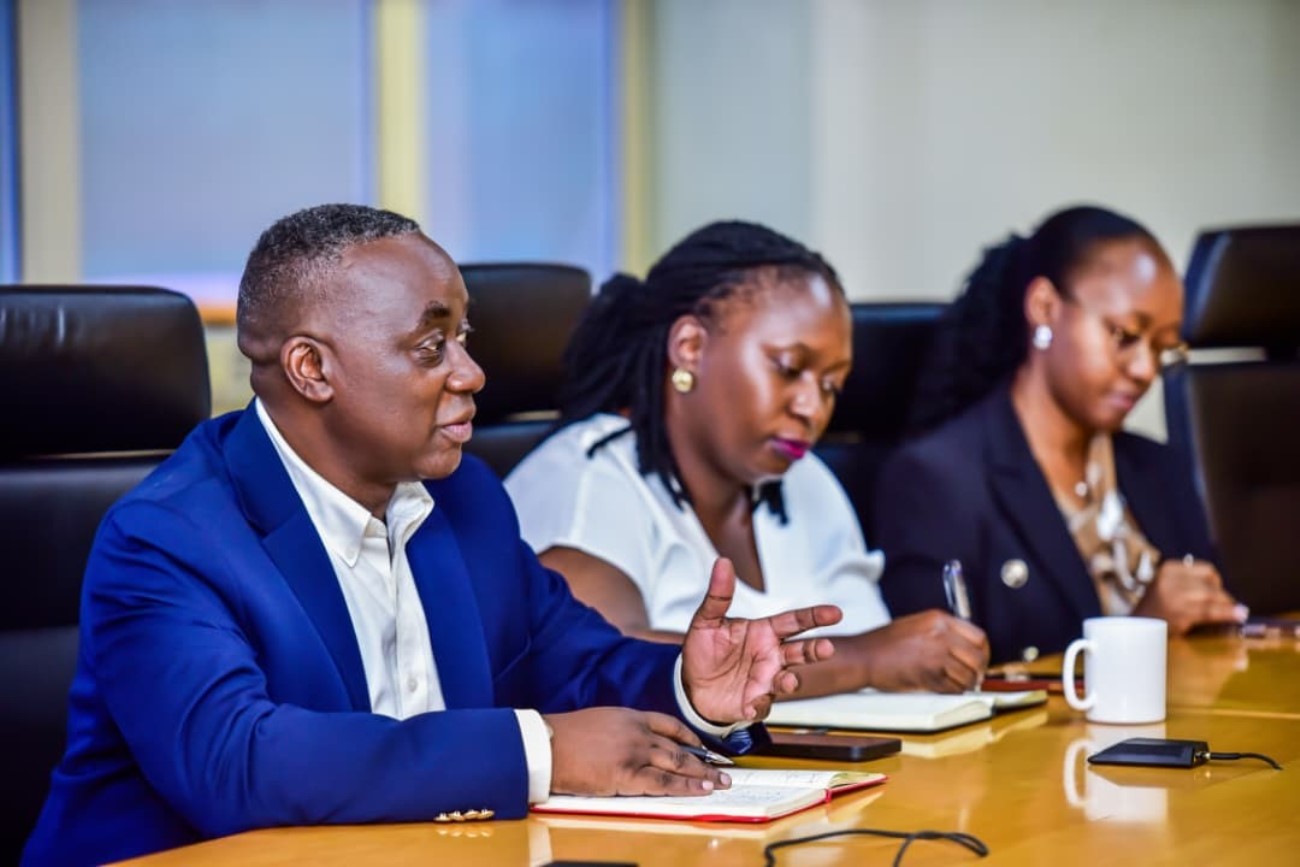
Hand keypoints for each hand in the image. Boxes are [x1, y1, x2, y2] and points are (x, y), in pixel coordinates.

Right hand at [546, 707, 729, 796]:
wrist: (547, 744)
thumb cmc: (564, 737)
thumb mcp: (599, 722)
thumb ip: (620, 730)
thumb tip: (630, 744)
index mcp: (630, 716)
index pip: (669, 723)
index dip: (690, 737)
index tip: (702, 746)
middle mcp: (638, 731)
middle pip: (679, 746)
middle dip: (704, 759)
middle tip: (724, 768)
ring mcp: (634, 752)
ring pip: (678, 763)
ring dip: (703, 774)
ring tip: (721, 782)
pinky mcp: (627, 774)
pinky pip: (663, 783)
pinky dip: (686, 787)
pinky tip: (701, 790)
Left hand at [681, 558, 841, 722]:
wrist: (691, 686)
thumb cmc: (704, 650)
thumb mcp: (706, 621)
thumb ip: (718, 595)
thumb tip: (723, 562)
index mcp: (764, 632)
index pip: (794, 621)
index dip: (814, 616)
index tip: (835, 612)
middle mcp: (771, 656)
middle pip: (801, 651)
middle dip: (816, 650)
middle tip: (827, 648)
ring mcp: (766, 680)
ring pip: (788, 680)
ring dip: (790, 681)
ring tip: (787, 681)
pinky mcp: (755, 702)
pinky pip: (762, 705)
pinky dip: (758, 705)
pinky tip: (751, 704)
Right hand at [856, 610, 989, 692]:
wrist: (864, 656)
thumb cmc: (886, 643)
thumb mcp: (918, 625)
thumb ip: (943, 632)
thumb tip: (966, 648)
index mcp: (939, 619)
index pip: (979, 636)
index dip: (983, 652)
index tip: (979, 660)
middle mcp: (941, 634)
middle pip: (978, 657)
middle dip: (978, 671)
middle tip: (973, 677)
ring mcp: (936, 654)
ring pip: (968, 675)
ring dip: (965, 684)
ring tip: (956, 684)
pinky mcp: (929, 674)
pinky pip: (953, 688)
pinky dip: (952, 691)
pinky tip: (943, 688)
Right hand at [1134, 558, 1243, 634]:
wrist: (1133, 633)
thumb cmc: (1154, 614)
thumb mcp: (1167, 590)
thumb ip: (1190, 585)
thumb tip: (1224, 593)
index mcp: (1168, 569)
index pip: (1207, 570)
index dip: (1218, 584)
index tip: (1221, 595)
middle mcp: (1169, 579)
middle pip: (1211, 584)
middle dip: (1224, 597)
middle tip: (1232, 609)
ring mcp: (1173, 595)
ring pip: (1213, 597)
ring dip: (1228, 606)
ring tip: (1240, 614)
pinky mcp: (1179, 613)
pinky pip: (1210, 611)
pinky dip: (1227, 614)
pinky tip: (1239, 615)